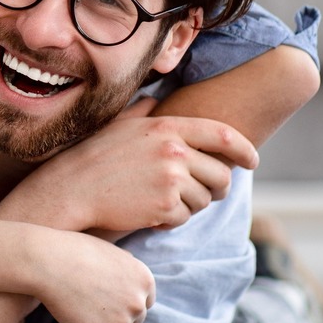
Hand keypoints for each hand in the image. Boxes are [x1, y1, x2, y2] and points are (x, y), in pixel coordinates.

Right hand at [0, 98, 257, 233]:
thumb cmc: (92, 159)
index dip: (243, 149)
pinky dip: (173, 219)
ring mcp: (171, 179)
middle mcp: (174, 150)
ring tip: (162, 201)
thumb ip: (141, 114)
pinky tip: (150, 213)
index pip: (221, 134)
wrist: (70, 191)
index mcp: (166, 127)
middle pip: (221, 174)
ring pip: (205, 200)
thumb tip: (152, 102)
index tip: (252, 161)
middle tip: (204, 193)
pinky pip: (186, 218)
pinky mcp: (166, 207)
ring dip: (191, 205)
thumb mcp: (118, 126)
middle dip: (217, 188)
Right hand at [29, 229, 155, 322]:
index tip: (108, 298)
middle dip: (117, 316)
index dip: (126, 302)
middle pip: (135, 321)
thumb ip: (127, 269)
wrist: (49, 262)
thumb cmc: (74, 251)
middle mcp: (139, 302)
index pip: (145, 302)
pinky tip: (79, 322)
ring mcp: (122, 322)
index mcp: (144, 279)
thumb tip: (133, 284)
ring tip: (84, 312)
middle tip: (92, 305)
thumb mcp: (111, 252)